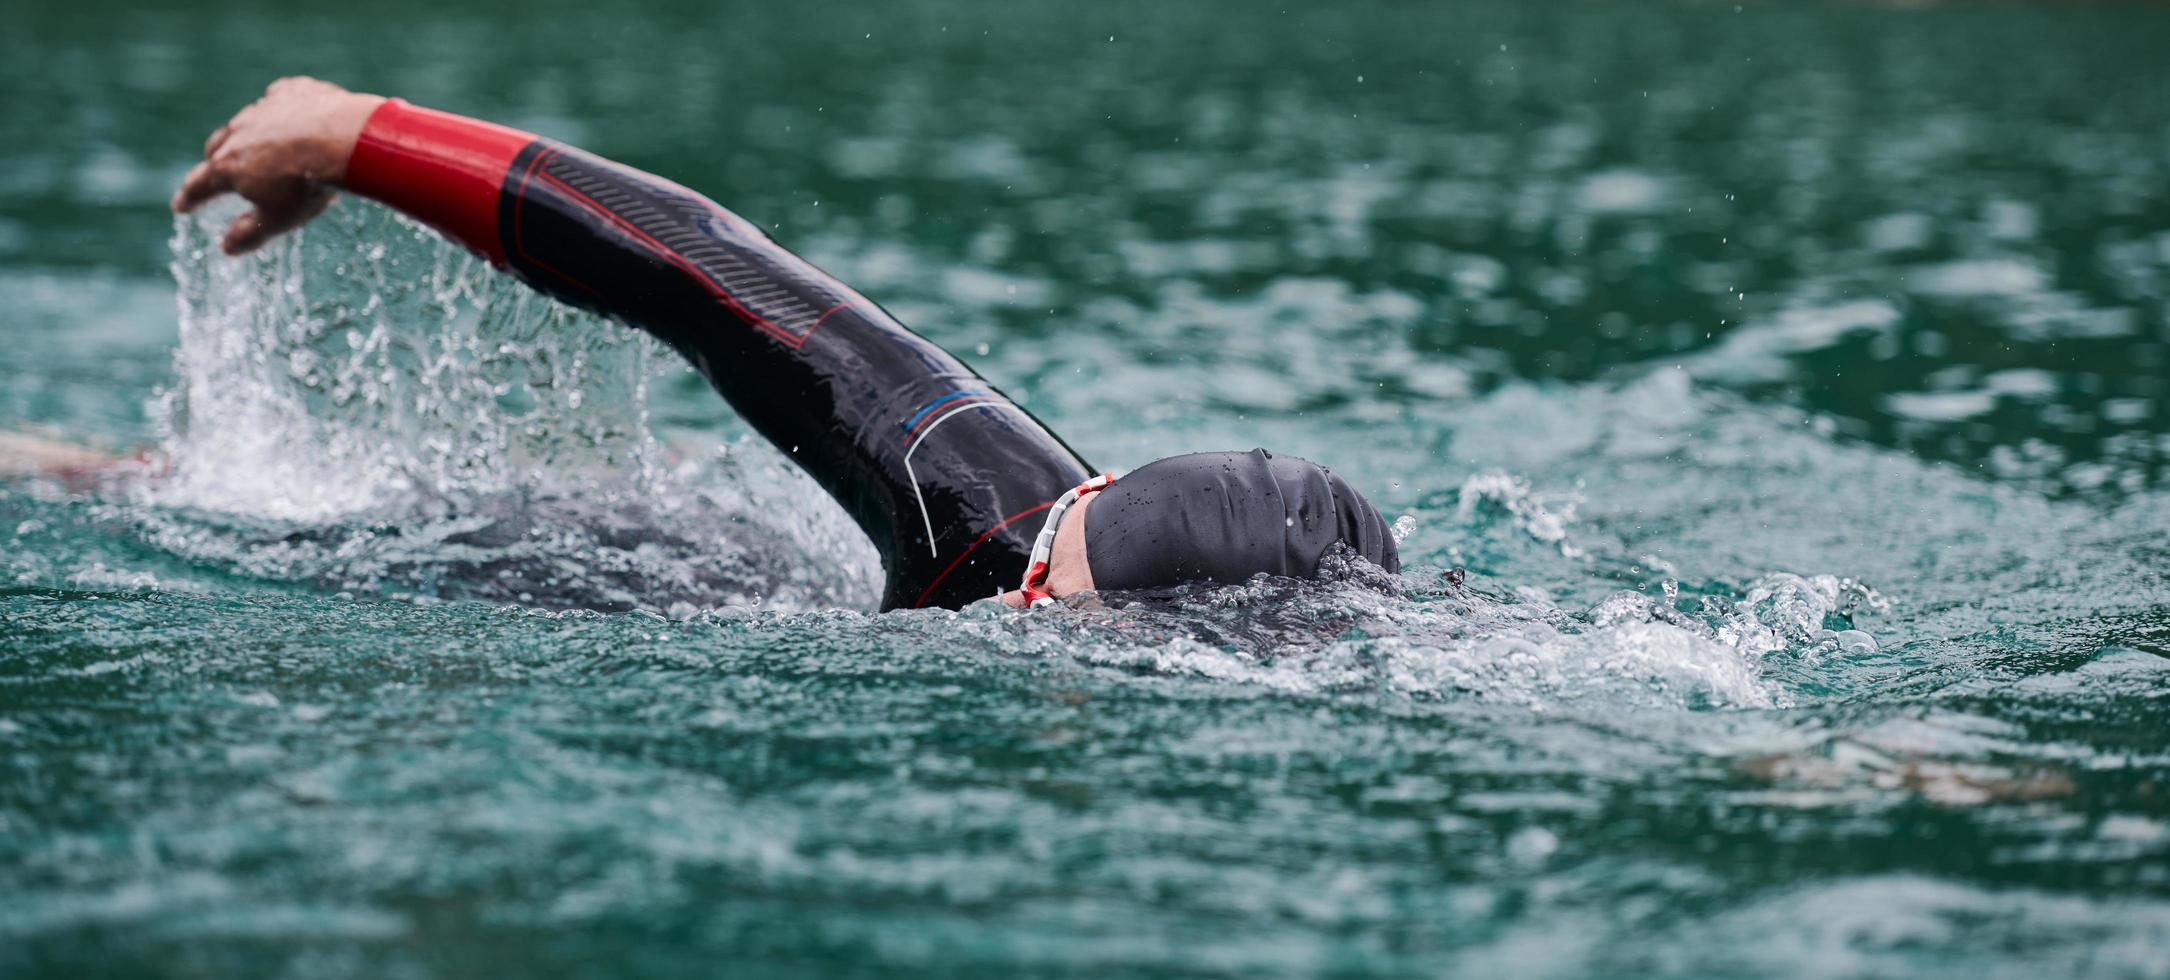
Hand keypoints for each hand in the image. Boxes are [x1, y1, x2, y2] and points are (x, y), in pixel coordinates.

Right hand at [171, 77, 385, 254]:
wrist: (346, 139)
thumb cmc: (308, 185)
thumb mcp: (278, 219)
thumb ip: (249, 233)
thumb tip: (226, 247)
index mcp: (228, 165)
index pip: (200, 185)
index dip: (189, 198)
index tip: (181, 206)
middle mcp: (239, 132)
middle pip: (218, 146)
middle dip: (215, 160)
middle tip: (218, 171)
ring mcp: (265, 108)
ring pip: (247, 121)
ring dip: (248, 134)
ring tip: (257, 145)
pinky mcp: (294, 91)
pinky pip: (280, 97)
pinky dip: (279, 108)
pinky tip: (287, 112)